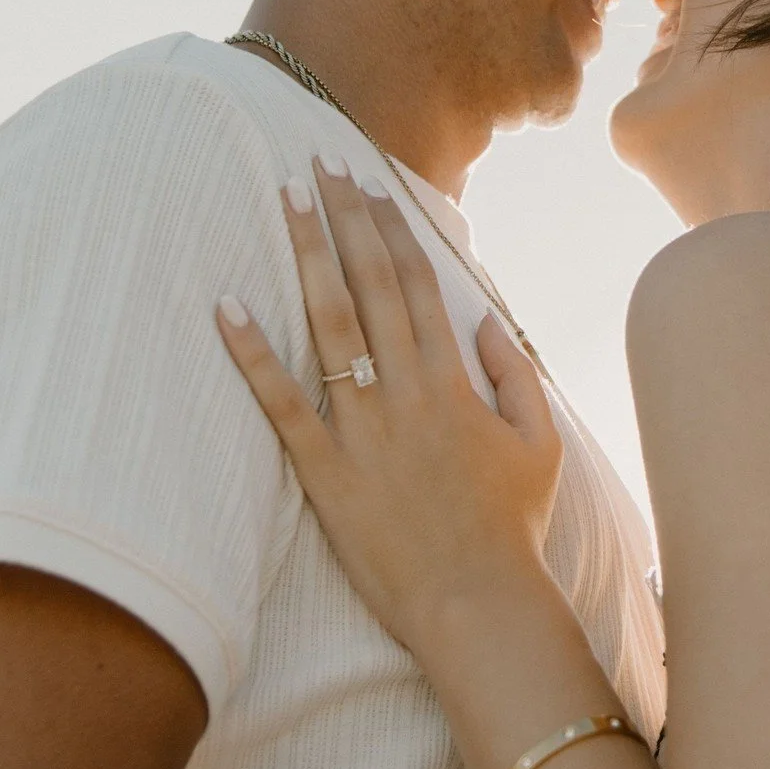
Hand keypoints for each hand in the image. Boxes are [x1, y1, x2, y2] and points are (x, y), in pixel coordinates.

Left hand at [217, 157, 563, 648]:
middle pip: (369, 288)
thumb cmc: (512, 527)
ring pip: (328, 327)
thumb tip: (485, 318)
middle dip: (345, 220)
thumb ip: (513, 375)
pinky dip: (254, 356)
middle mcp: (405, 393)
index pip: (416, 286)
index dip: (390, 230)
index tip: (369, 186)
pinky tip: (229, 307)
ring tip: (285, 203)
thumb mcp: (540, 444)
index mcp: (454, 383)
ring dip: (306, 259)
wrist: (478, 602)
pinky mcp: (325, 474)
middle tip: (317, 166)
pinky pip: (282, 406)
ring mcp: (361, 431)